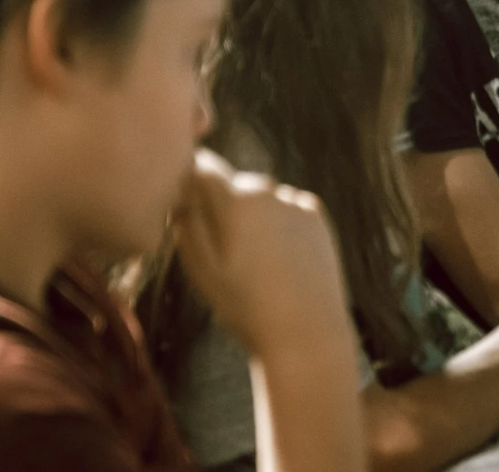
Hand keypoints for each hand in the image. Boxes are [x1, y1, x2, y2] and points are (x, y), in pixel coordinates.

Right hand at [172, 149, 350, 356]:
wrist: (305, 331)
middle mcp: (268, 190)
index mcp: (235, 200)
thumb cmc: (244, 305)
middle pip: (234, 184)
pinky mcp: (318, 215)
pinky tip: (279, 258)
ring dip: (253, 215)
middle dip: (222, 205)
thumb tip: (180, 190)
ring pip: (262, 198)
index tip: (184, 201)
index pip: (203, 167)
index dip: (189, 179)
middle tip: (221, 250)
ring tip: (254, 262)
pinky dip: (279, 224)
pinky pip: (288, 208)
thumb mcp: (200, 269)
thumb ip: (187, 222)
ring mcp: (296, 201)